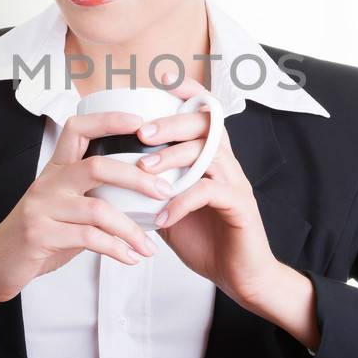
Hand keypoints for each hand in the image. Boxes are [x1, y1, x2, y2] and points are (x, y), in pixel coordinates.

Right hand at [0, 109, 173, 343]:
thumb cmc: (34, 238)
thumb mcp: (61, 210)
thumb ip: (91, 198)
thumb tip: (138, 195)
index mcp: (54, 171)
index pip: (78, 128)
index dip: (110, 120)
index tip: (141, 123)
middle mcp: (47, 184)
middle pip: (97, 166)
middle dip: (137, 178)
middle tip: (164, 192)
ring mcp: (42, 209)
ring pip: (98, 209)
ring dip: (130, 229)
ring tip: (148, 246)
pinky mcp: (39, 235)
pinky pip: (88, 239)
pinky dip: (115, 249)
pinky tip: (129, 258)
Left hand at [139, 67, 283, 309]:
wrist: (241, 277)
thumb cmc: (208, 240)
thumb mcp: (173, 207)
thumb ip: (155, 186)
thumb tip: (116, 173)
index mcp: (212, 158)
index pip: (205, 113)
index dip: (187, 93)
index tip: (160, 79)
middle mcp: (228, 164)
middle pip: (207, 125)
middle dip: (172, 123)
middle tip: (142, 131)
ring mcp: (236, 184)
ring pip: (208, 154)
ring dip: (172, 159)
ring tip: (143, 170)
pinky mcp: (240, 207)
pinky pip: (209, 193)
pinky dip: (180, 202)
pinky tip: (160, 216)